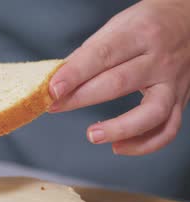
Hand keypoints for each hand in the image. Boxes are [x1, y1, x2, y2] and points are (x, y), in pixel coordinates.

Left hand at [49, 0, 189, 154]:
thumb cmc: (147, 25)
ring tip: (92, 135)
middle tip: (55, 107)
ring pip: (151, 113)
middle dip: (82, 98)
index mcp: (140, 33)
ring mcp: (172, 82)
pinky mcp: (180, 100)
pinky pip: (167, 129)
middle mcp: (159, 58)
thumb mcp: (117, 26)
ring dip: (120, 128)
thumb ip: (89, 54)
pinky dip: (143, 144)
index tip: (54, 89)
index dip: (75, 73)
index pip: (103, 55)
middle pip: (119, 83)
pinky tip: (118, 146)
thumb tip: (59, 81)